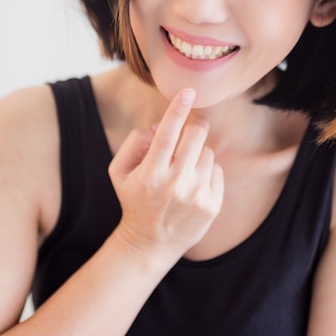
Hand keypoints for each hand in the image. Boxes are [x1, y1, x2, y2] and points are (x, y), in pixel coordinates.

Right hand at [109, 88, 223, 262]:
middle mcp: (174, 185)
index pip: (166, 136)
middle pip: (195, 137)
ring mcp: (196, 197)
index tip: (188, 92)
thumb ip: (133, 143)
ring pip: (207, 153)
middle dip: (195, 125)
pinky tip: (193, 186)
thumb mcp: (119, 172)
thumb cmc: (134, 200)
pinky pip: (217, 171)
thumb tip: (157, 126)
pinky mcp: (212, 206)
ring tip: (184, 170)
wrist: (150, 244)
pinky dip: (207, 172)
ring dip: (197, 154)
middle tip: (193, 126)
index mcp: (150, 174)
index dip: (177, 111)